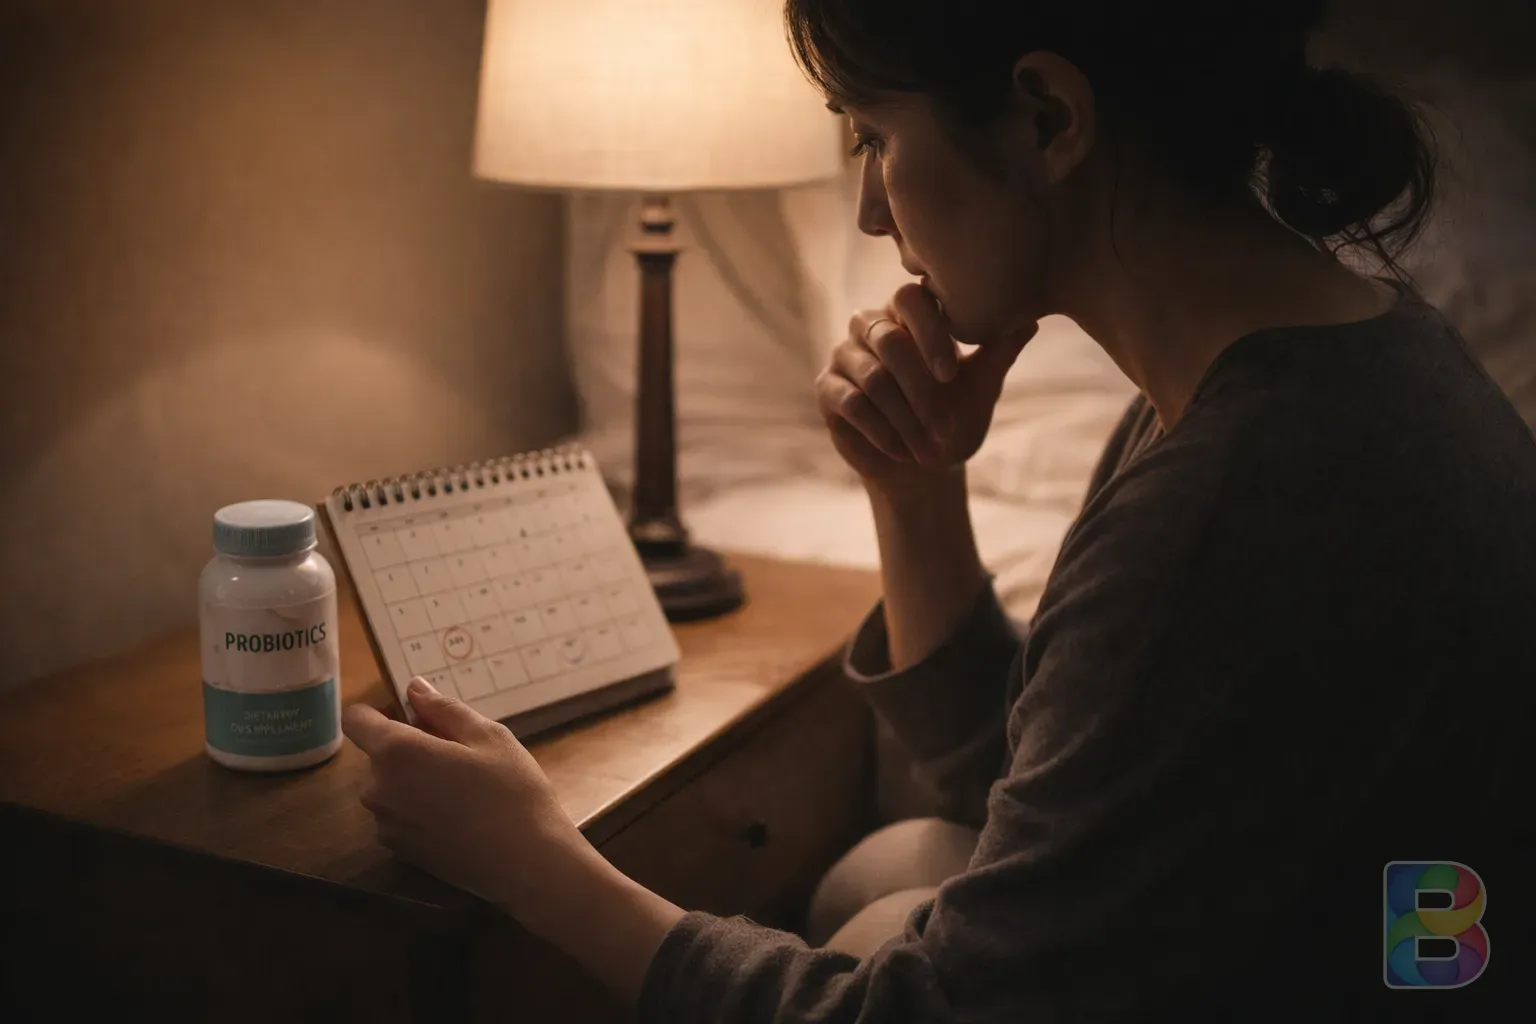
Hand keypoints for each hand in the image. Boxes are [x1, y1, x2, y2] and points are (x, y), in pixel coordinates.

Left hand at [342, 677, 590, 925]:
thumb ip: (443, 709)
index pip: (356, 720)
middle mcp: (379, 788)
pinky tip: (458, 817)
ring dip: (414, 780)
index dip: (379, 712)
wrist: (526, 863)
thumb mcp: (488, 736)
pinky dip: (418, 808)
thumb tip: (414, 689)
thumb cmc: (512, 791)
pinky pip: (399, 815)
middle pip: (379, 754)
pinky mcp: (399, 850)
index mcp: (397, 752)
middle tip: (460, 755)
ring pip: (390, 786)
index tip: (414, 718)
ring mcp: (386, 824)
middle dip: (409, 747)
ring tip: (463, 789)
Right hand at [816, 283, 1034, 484]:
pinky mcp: (827, 388)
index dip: (931, 333)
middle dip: (921, 390)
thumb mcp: (981, 386)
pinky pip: (852, 402)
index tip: (951, 375)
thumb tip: (1030, 319)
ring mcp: (844, 354)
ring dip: (906, 419)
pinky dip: (882, 430)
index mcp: (909, 313)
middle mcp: (871, 325)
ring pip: (873, 377)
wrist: (922, 468)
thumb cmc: (953, 418)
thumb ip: (999, 351)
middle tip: (946, 427)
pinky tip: (902, 451)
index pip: (911, 298)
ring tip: (930, 448)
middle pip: (889, 340)